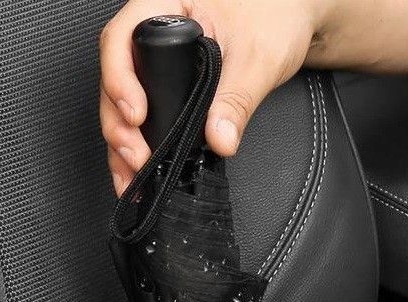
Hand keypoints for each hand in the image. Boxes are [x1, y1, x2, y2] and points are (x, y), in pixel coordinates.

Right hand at [100, 0, 319, 194]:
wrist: (291, 19)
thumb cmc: (275, 14)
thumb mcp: (258, 58)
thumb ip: (237, 99)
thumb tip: (219, 138)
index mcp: (166, 6)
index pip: (122, 38)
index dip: (120, 79)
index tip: (136, 115)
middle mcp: (152, 31)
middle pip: (116, 78)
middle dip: (119, 125)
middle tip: (136, 157)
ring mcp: (154, 62)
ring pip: (122, 103)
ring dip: (123, 144)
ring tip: (131, 178)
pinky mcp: (163, 86)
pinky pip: (143, 116)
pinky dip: (139, 145)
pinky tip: (137, 172)